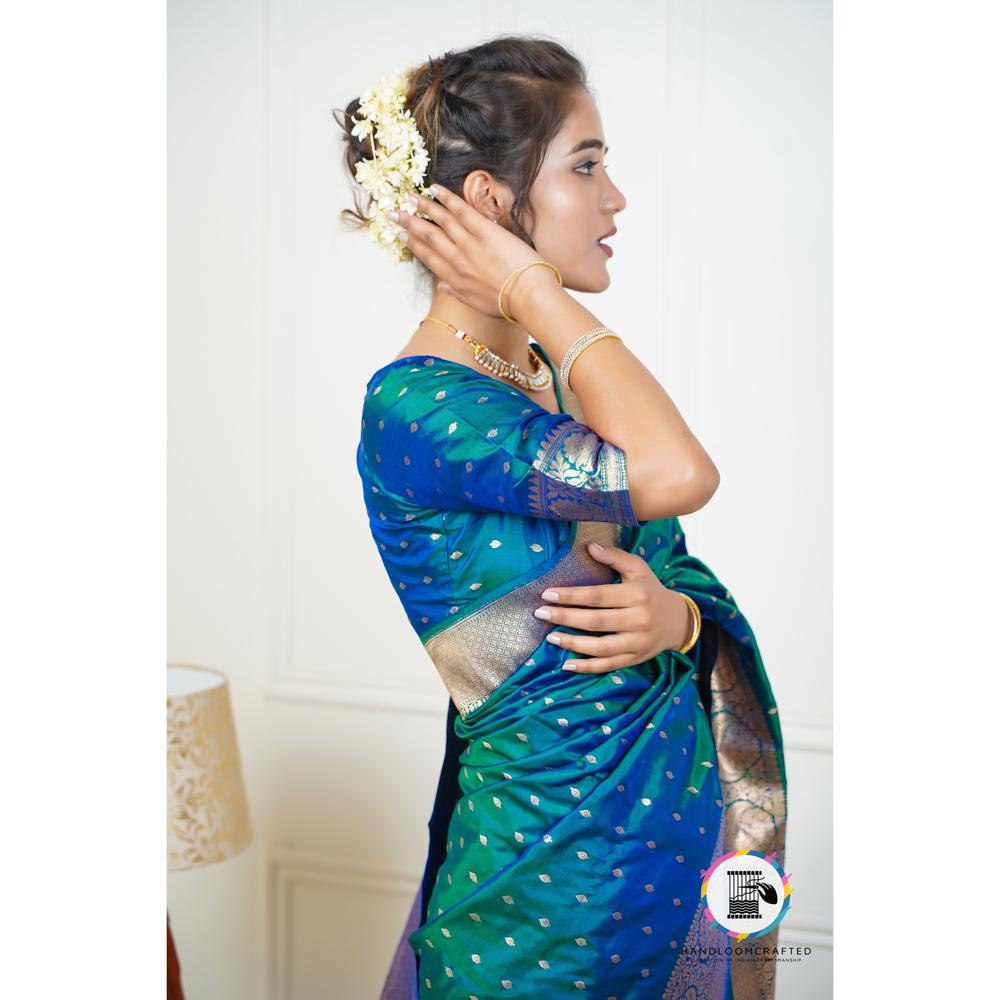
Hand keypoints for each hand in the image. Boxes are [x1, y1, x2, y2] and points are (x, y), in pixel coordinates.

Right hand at [389, 185, 558, 318]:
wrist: (528, 297)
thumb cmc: (506, 304)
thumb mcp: (476, 303)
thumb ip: (456, 292)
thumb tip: (441, 287)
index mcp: (454, 280)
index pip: (428, 258)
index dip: (413, 244)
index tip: (401, 234)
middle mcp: (457, 260)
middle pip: (428, 237)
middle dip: (409, 223)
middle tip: (393, 212)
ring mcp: (470, 245)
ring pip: (441, 221)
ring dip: (424, 207)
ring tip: (410, 197)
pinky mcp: (485, 232)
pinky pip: (461, 211)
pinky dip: (447, 199)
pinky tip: (435, 190)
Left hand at [534, 541, 693, 672]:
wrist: (678, 620)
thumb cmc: (651, 590)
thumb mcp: (638, 569)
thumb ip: (615, 557)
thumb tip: (590, 547)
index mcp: (636, 595)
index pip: (598, 596)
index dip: (571, 595)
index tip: (547, 594)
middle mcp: (638, 620)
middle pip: (595, 622)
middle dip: (565, 617)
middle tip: (540, 613)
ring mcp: (637, 642)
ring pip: (601, 647)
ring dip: (573, 643)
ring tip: (551, 636)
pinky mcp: (635, 658)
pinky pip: (609, 666)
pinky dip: (588, 667)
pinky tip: (567, 665)